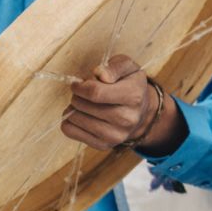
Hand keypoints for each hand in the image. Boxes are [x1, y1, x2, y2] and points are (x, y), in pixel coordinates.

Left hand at [61, 54, 186, 154]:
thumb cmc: (130, 85)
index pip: (95, 92)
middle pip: (83, 105)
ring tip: (83, 105)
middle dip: (77, 96)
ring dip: (73, 108)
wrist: (142, 112)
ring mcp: (116, 135)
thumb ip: (115, 66)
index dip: (80, 86)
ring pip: (75, 119)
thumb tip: (100, 74)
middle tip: (83, 94)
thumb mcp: (128, 67)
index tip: (79, 84)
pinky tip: (81, 116)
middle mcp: (127, 119)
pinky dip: (70, 121)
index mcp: (134, 96)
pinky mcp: (104, 145)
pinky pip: (71, 131)